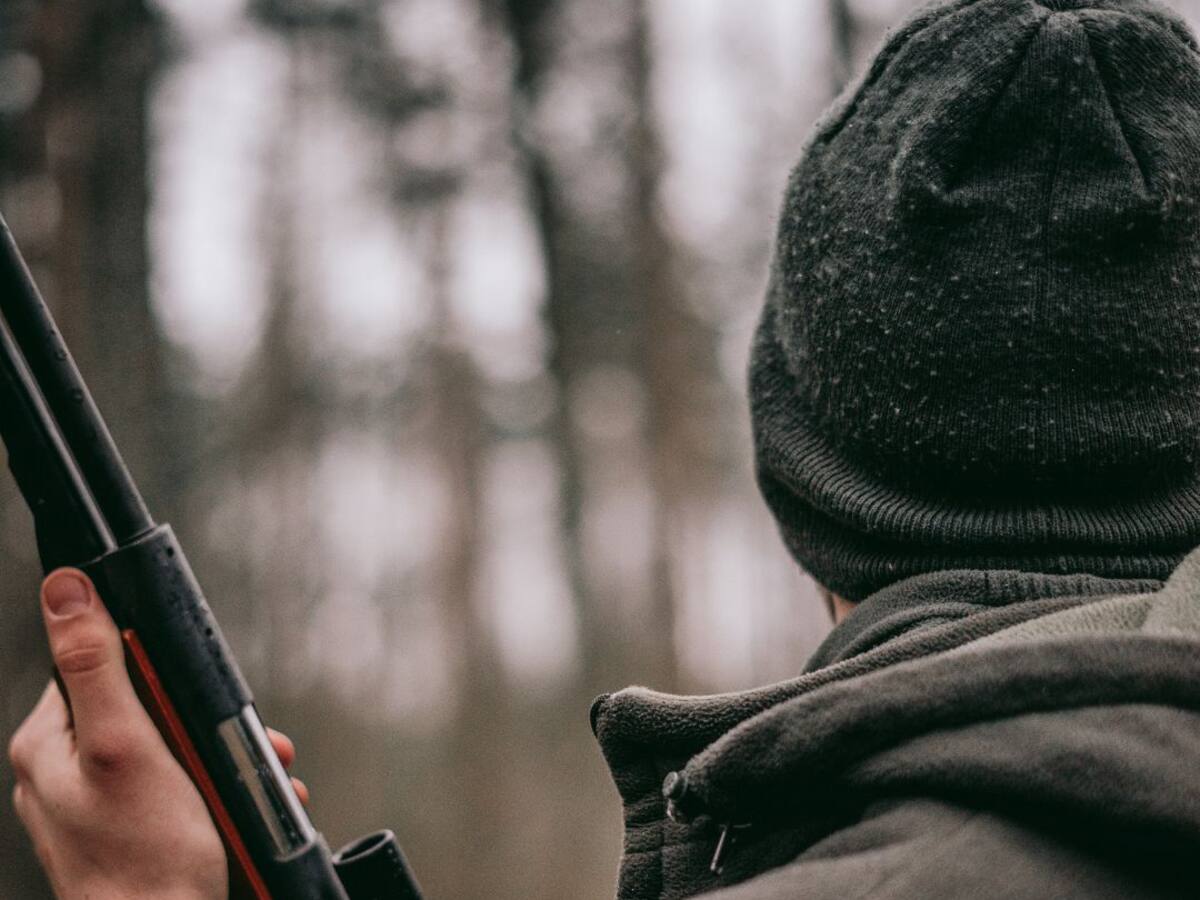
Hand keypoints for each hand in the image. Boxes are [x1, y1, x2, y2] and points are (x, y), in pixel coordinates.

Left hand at [8, 568, 306, 899]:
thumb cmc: (145, 862)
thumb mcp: (128, 746)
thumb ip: (97, 665)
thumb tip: (65, 589)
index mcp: (47, 744)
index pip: (101, 667)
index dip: (160, 674)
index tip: (196, 699)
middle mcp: (64, 771)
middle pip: (146, 708)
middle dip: (204, 724)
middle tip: (241, 748)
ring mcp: (97, 804)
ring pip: (169, 750)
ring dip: (221, 759)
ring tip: (253, 780)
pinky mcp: (130, 830)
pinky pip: (177, 790)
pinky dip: (215, 792)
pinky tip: (238, 808)